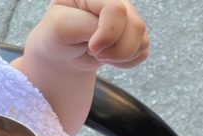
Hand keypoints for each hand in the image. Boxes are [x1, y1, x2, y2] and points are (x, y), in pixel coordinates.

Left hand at [24, 0, 149, 72]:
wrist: (65, 52)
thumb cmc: (58, 36)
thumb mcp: (61, 27)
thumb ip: (86, 25)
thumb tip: (110, 37)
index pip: (116, 9)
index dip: (108, 33)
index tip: (92, 47)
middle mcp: (114, 0)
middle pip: (136, 26)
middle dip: (118, 49)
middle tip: (95, 52)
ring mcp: (128, 16)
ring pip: (142, 40)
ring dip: (121, 56)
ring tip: (101, 54)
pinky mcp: (136, 34)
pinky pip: (144, 51)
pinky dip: (127, 61)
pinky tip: (111, 57)